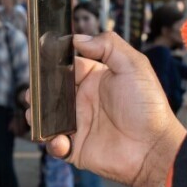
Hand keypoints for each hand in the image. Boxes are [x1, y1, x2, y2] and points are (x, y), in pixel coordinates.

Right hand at [45, 32, 185, 186]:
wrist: (153, 148)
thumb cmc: (148, 107)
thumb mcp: (134, 66)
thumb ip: (108, 45)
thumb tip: (77, 38)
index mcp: (95, 79)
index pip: (66, 66)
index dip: (52, 63)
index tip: (40, 61)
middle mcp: (83, 100)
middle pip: (50, 92)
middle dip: (37, 90)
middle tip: (33, 92)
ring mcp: (78, 124)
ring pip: (45, 117)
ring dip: (36, 115)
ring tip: (37, 114)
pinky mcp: (76, 148)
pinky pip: (53, 144)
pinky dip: (51, 142)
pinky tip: (62, 140)